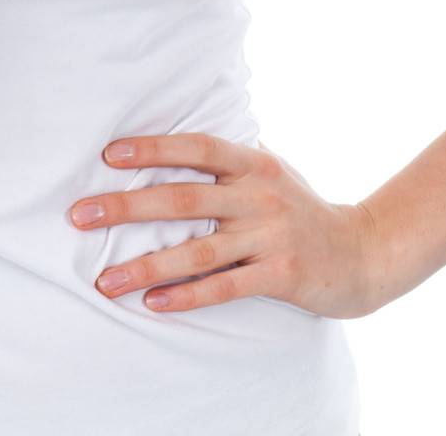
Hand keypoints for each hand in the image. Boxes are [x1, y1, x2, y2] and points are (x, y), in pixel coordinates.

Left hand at [69, 132, 379, 319]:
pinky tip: (153, 303)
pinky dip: (187, 296)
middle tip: (80, 216)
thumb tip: (174, 142)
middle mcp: (259, 194)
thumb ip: (230, 161)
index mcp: (253, 163)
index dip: (152, 148)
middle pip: (183, 198)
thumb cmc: (302, 208)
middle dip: (126, 206)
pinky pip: (225, 287)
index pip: (196, 148)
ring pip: (197, 251)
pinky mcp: (282, 276)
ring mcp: (271, 236)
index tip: (108, 155)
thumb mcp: (271, 171)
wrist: (364, 251)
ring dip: (145, 265)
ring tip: (104, 280)